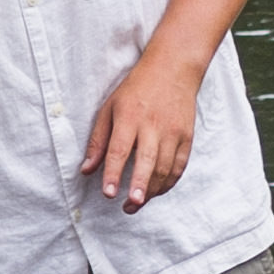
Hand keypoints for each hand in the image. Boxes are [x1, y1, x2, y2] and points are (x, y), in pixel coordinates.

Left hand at [81, 47, 205, 203]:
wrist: (173, 69)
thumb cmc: (136, 90)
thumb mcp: (110, 108)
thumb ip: (98, 140)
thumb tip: (87, 169)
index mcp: (129, 117)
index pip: (120, 149)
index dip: (113, 173)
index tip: (109, 193)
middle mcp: (152, 125)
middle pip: (146, 161)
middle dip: (139, 185)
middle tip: (131, 204)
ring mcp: (172, 132)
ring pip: (164, 168)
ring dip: (151, 190)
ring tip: (137, 203)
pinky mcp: (187, 137)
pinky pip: (178, 166)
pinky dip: (168, 183)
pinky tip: (156, 192)